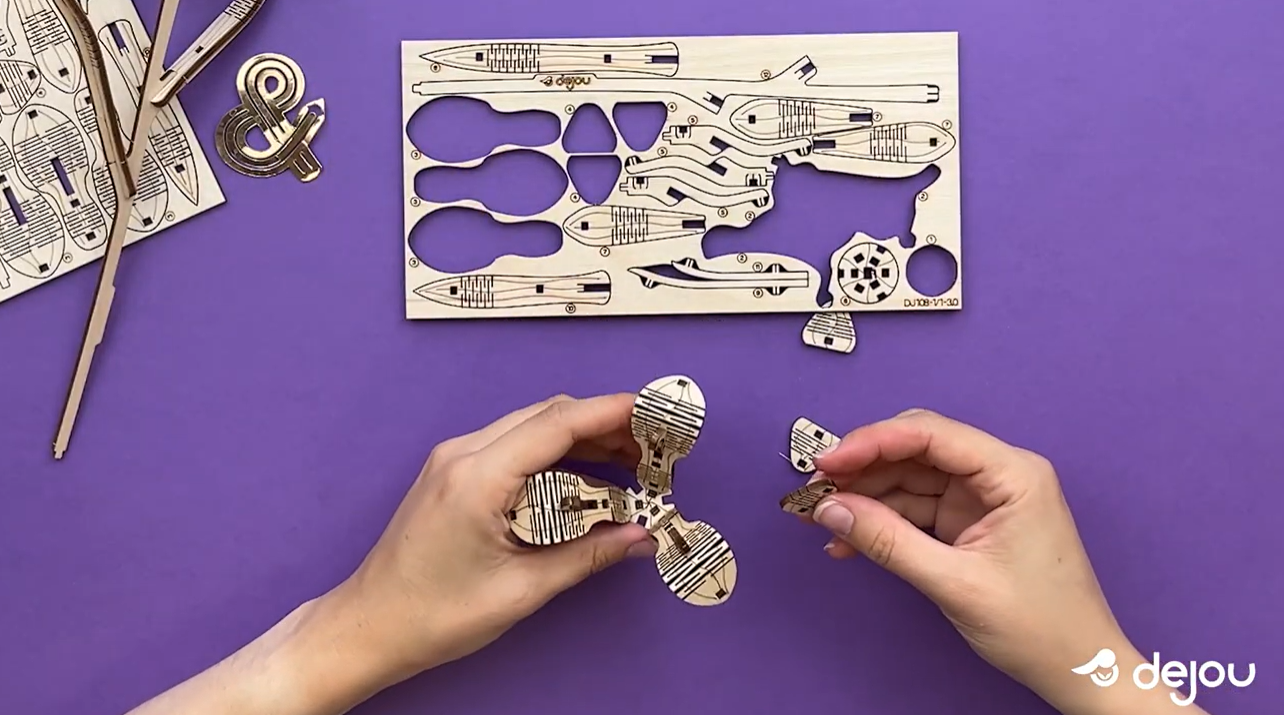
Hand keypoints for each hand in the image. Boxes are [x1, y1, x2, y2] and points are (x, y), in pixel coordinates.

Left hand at [321, 394, 655, 688]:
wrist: (369, 627)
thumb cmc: (432, 615)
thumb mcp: (522, 589)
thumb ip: (588, 555)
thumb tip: (641, 537)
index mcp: (477, 477)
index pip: (558, 424)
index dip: (612, 413)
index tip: (655, 413)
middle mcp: (463, 454)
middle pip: (549, 416)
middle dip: (607, 427)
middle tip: (654, 453)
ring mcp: (455, 460)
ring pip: (533, 428)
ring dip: (583, 441)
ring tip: (630, 468)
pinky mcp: (454, 473)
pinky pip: (515, 448)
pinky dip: (555, 457)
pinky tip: (585, 483)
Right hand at [803, 409, 1199, 713]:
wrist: (1078, 669)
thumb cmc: (1044, 627)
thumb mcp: (956, 584)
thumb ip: (889, 542)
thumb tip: (833, 509)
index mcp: (1013, 474)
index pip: (931, 435)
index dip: (872, 441)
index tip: (828, 461)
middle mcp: (998, 476)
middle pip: (915, 450)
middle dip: (862, 467)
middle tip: (816, 489)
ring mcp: (982, 499)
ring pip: (908, 479)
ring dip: (864, 496)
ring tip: (821, 517)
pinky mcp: (969, 523)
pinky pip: (914, 508)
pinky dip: (880, 522)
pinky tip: (848, 538)